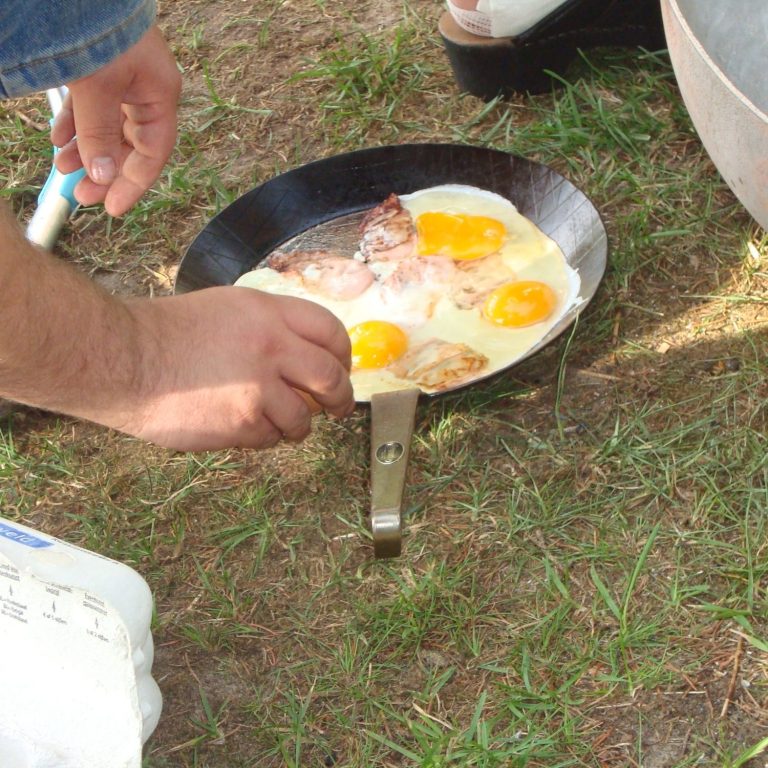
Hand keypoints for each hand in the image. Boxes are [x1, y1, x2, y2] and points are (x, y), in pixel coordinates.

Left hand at [51, 25, 180, 215]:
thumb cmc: (97, 31)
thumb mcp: (96, 89)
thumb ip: (99, 134)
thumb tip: (102, 175)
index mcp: (159, 95)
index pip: (153, 153)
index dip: (133, 184)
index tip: (111, 207)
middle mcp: (146, 89)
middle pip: (129, 144)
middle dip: (104, 170)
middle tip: (81, 195)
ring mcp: (124, 78)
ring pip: (108, 126)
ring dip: (86, 149)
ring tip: (61, 167)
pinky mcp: (102, 67)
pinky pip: (92, 106)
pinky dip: (75, 124)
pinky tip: (59, 137)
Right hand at [119, 287, 354, 450]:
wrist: (126, 360)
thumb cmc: (169, 334)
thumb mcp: (228, 309)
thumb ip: (270, 327)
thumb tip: (305, 356)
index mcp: (268, 312)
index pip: (330, 331)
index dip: (343, 355)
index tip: (342, 370)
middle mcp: (272, 345)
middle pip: (332, 377)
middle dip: (342, 399)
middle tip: (339, 408)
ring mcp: (259, 386)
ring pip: (303, 417)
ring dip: (296, 425)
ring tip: (276, 422)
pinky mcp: (244, 422)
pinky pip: (271, 437)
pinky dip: (262, 436)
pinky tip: (239, 425)